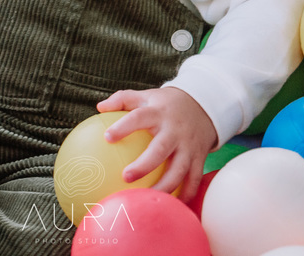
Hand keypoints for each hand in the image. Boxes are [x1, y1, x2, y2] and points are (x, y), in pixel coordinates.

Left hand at [97, 87, 216, 203]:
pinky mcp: (199, 158)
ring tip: (147, 200)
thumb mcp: (147, 96)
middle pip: (161, 149)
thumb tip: (100, 107)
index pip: (139, 117)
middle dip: (144, 165)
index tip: (107, 137)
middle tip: (126, 177)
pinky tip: (171, 207)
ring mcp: (188, 146)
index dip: (124, 126)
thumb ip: (123, 99)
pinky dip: (185, 195)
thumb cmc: (165, 105)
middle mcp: (175, 130)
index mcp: (159, 113)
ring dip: (164, 186)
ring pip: (179, 170)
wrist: (203, 106)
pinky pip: (194, 180)